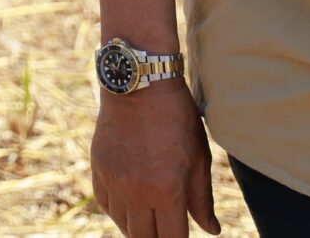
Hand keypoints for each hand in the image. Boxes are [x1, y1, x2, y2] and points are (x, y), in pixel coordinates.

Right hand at [91, 81, 218, 236]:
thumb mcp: (199, 159)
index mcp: (167, 191)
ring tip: (151, 223)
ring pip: (123, 225)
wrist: (139, 86)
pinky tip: (130, 209)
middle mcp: (136, 191)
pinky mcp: (99, 168)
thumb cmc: (177, 119)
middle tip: (168, 231)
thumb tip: (211, 230)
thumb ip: (202, 199)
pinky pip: (105, 204)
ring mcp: (114, 180)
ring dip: (138, 229)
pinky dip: (118, 212)